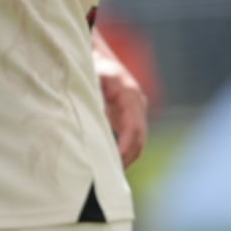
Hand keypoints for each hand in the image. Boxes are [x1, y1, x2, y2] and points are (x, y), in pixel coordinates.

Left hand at [95, 42, 148, 164]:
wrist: (96, 54)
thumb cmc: (91, 66)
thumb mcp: (90, 80)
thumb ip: (95, 101)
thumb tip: (95, 123)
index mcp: (129, 94)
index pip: (133, 126)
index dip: (126, 145)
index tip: (116, 160)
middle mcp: (137, 102)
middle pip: (139, 137)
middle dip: (128, 156)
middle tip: (111, 176)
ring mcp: (137, 108)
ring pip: (139, 139)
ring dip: (128, 156)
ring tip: (112, 175)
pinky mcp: (131, 114)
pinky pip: (133, 136)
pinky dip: (126, 150)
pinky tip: (113, 163)